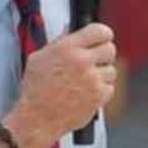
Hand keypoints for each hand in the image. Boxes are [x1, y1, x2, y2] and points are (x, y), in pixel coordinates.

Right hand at [12, 23, 117, 141]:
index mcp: (67, 48)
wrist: (37, 118)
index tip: (102, 39)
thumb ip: (59, 42)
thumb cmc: (35, 90)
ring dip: (102, 75)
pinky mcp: (98, 96)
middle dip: (103, 55)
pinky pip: (110, 88)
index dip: (103, 35)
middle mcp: (81, 61)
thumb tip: (70, 29)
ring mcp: (92, 79)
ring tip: (85, 82)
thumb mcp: (39, 57)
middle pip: (110, 49)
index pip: (100, 31)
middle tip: (94, 62)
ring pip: (112, 70)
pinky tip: (87, 93)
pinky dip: (102, 91)